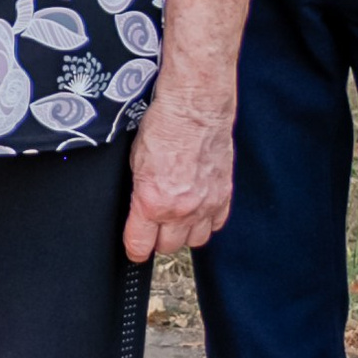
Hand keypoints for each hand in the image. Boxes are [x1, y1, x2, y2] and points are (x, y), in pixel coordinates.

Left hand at [124, 83, 234, 263]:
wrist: (195, 108)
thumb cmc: (163, 127)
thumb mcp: (134, 161)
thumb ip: (138, 192)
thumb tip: (136, 209)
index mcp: (152, 202)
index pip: (140, 246)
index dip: (134, 249)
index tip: (134, 248)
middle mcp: (181, 210)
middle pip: (168, 247)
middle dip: (158, 239)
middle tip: (154, 225)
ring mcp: (205, 205)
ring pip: (194, 241)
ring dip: (183, 233)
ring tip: (177, 218)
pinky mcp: (223, 196)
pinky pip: (216, 224)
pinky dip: (206, 221)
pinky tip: (198, 208)